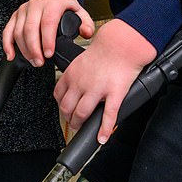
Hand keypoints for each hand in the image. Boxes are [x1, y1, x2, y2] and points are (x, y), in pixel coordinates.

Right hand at [2, 0, 94, 65]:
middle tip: (40, 62)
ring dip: (24, 49)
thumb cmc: (64, 8)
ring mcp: (24, 9)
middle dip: (34, 49)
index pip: (47, 22)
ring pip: (18, 31)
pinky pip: (7, 30)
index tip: (49, 53)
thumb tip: (86, 33)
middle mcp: (36, 4)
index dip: (47, 40)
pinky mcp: (15, 16)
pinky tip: (11, 55)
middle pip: (30, 28)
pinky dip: (7, 45)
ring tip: (34, 61)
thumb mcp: (80, 13)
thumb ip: (87, 24)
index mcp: (53, 3)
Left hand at [54, 19, 155, 143]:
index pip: (58, 95)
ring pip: (82, 113)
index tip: (65, 110)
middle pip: (67, 108)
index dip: (61, 105)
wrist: (123, 43)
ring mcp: (97, 89)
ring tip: (83, 128)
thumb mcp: (81, 60)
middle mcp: (81, 83)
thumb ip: (76, 75)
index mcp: (72, 74)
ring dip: (80, 124)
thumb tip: (74, 87)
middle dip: (68, 118)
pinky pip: (108, 116)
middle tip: (73, 122)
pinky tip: (103, 137)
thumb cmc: (106, 50)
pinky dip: (104, 130)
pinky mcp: (114, 94)